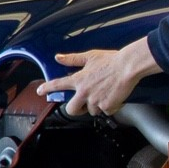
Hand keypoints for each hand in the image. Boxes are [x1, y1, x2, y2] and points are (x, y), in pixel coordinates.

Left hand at [37, 37, 161, 116]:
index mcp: (79, 79)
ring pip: (92, 111)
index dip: (47, 88)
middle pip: (72, 110)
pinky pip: (107, 111)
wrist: (128, 66)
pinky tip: (115, 96)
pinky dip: (111, 106)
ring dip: (97, 105)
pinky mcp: (107, 106)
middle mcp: (84, 91)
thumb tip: (59, 57)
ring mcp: (95, 100)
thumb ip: (73, 59)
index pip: (58, 84)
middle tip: (83, 105)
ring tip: (106, 94)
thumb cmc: (111, 60)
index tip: (40, 91)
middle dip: (77, 109)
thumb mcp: (90, 56)